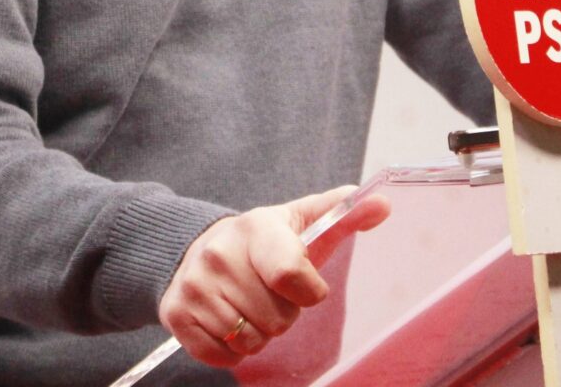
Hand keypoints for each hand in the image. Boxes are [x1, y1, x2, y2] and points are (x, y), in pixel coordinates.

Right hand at [159, 184, 391, 367]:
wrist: (198, 247)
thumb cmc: (264, 243)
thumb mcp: (303, 222)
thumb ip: (343, 214)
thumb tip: (383, 204)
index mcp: (257, 228)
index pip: (291, 275)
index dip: (309, 292)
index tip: (307, 285)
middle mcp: (220, 254)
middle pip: (276, 319)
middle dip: (281, 314)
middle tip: (269, 292)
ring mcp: (194, 285)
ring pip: (249, 341)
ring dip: (257, 333)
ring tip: (248, 304)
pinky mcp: (176, 313)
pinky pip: (220, 356)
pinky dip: (231, 350)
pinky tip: (230, 320)